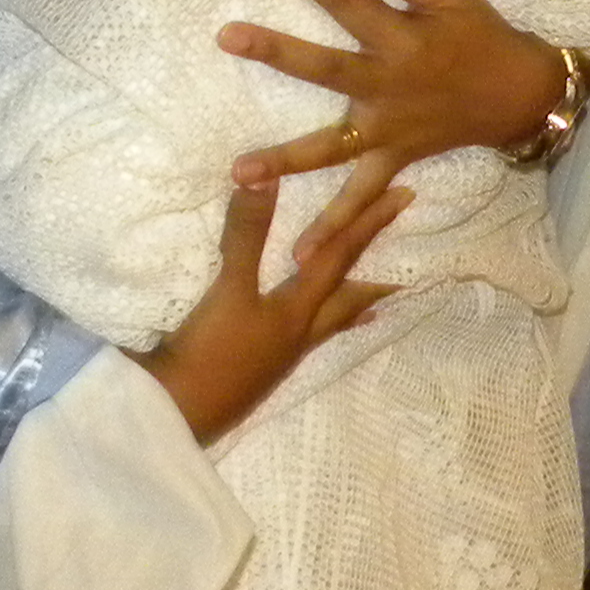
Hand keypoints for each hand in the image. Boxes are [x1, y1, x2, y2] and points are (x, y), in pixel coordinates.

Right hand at [135, 166, 408, 445]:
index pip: (341, 256)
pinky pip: (306, 340)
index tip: (404, 198)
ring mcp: (282, 355)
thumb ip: (247, 234)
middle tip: (411, 264)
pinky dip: (322, 328)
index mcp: (298, 309)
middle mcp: (300, 332)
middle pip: (349, 298)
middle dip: (379, 276)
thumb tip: (265, 176)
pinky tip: (307, 335)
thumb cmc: (210, 351)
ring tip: (377, 302)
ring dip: (353, 306)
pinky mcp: (262, 368)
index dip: (370, 223)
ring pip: (330, 323)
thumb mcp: (228, 288)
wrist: (179, 413)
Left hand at [217, 0, 564, 197]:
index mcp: (402, 38)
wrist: (519, 93)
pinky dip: (336, 227)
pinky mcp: (394, 158)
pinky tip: (301, 256)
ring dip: (286, 159)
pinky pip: (362, 196)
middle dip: (276, 52)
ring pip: (332, 146)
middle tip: (228, 35)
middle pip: (326, 68)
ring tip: (239, 172)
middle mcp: (390, 85)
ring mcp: (389, 129)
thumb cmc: (479, 33)